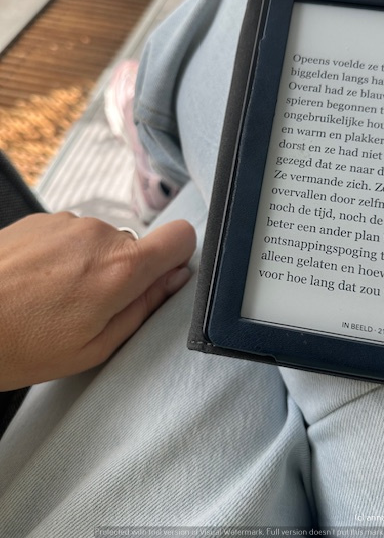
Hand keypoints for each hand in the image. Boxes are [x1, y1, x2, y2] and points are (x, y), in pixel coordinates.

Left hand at [0, 213, 195, 389]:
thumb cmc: (20, 344)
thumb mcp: (94, 347)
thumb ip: (145, 308)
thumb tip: (175, 280)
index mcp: (119, 269)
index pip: (181, 237)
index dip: (177, 258)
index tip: (161, 277)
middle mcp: (99, 234)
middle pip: (137, 247)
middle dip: (123, 274)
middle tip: (88, 307)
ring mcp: (69, 222)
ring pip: (103, 242)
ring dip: (90, 265)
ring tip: (55, 298)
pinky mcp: (44, 218)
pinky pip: (73, 235)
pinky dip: (64, 256)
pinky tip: (38, 282)